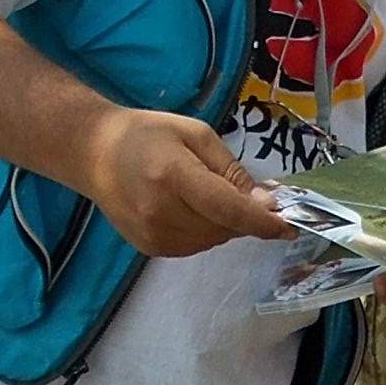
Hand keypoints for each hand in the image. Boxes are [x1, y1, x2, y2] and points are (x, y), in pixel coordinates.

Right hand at [89, 108, 295, 255]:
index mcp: (172, 175)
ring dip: (223, 223)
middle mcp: (160, 212)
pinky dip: (205, 231)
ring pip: (214, 241)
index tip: (290, 225)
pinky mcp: (150, 249)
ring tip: (201, 193)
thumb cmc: (148, 135)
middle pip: (225, 227)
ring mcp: (153, 236)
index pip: (227, 208)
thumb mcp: (196, 135)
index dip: (262, 221)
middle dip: (242, 214)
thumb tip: (266, 204)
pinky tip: (188, 208)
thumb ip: (232, 171)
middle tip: (237, 191)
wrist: (95, 153)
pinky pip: (196, 247)